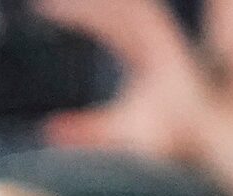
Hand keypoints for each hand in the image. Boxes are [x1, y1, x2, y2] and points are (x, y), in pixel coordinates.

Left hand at [38, 0, 214, 164]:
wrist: (188, 145)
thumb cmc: (160, 139)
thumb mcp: (111, 132)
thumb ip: (81, 130)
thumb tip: (47, 130)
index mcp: (141, 54)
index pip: (107, 25)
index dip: (81, 14)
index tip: (45, 8)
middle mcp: (152, 43)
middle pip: (116, 11)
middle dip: (85, 5)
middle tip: (44, 4)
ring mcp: (163, 42)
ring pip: (128, 10)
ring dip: (96, 6)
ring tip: (59, 4)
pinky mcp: (170, 47)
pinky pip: (143, 19)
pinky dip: (120, 11)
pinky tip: (95, 9)